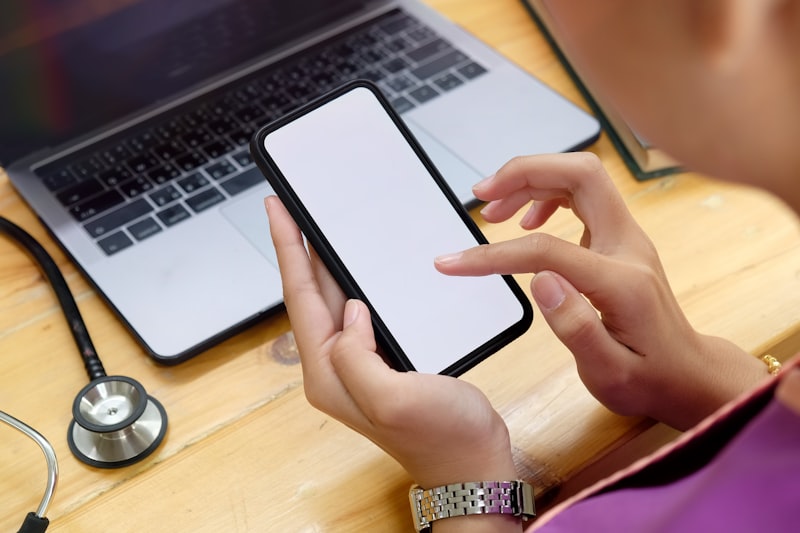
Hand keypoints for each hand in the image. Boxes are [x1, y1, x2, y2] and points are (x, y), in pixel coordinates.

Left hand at [264, 196, 517, 493]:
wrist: (470, 461)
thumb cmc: (440, 437)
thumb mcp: (394, 399)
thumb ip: (358, 356)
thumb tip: (351, 311)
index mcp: (329, 373)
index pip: (300, 298)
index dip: (288, 250)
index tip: (278, 211)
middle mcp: (336, 366)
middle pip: (311, 295)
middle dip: (299, 249)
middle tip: (292, 208)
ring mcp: (359, 362)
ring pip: (334, 299)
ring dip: (324, 262)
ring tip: (317, 225)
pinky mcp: (382, 358)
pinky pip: (360, 309)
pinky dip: (356, 280)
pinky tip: (361, 265)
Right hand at [435, 153, 764, 429]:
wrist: (688, 375)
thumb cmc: (647, 379)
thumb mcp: (609, 374)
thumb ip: (575, 327)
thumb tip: (540, 280)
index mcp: (621, 281)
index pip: (548, 249)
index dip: (494, 253)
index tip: (453, 263)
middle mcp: (629, 245)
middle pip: (581, 174)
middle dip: (525, 173)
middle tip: (481, 195)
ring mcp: (627, 237)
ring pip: (580, 177)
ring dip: (533, 180)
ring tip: (494, 210)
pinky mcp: (619, 239)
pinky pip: (583, 195)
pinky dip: (547, 195)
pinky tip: (527, 223)